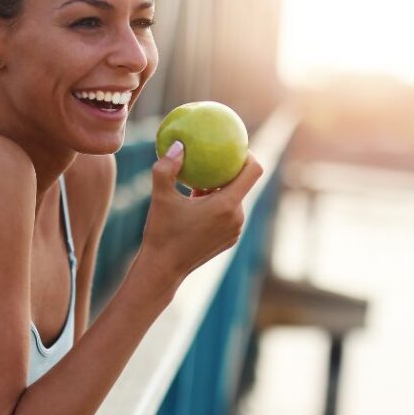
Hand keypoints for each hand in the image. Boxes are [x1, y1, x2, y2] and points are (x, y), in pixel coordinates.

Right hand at [140, 141, 263, 281]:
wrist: (163, 269)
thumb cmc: (162, 232)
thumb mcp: (160, 196)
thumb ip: (167, 167)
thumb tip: (179, 145)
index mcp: (226, 205)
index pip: (253, 171)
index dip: (248, 155)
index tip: (233, 147)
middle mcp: (237, 218)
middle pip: (242, 185)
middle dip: (228, 171)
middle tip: (209, 160)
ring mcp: (235, 231)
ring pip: (234, 200)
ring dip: (220, 189)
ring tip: (199, 182)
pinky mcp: (229, 240)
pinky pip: (229, 215)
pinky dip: (217, 205)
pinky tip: (196, 203)